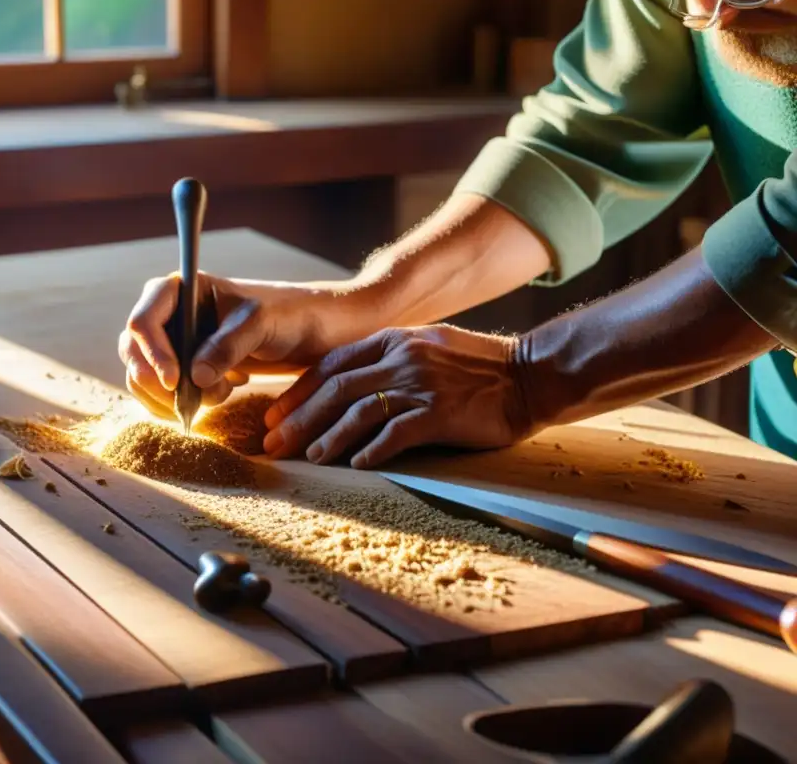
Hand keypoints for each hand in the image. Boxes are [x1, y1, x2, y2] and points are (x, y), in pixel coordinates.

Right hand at [118, 272, 369, 418]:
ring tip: (219, 393)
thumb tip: (194, 377)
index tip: (176, 381)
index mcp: (180, 289)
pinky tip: (218, 397)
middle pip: (133, 352)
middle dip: (158, 382)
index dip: (152, 354)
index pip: (142, 321)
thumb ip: (228, 346)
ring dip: (171, 396)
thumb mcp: (260, 325)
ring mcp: (175, 342)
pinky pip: (162, 391)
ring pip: (144, 376)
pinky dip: (180, 404)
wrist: (313, 331)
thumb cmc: (289, 315)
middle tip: (193, 401)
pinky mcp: (186, 367)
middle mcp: (170, 314)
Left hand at [261, 325, 532, 467]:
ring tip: (309, 457)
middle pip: (335, 389)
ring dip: (328, 437)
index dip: (298, 391)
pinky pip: (395, 434)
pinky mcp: (441, 412)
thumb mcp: (427, 348)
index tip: (275, 413)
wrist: (529, 376)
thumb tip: (347, 388)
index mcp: (393, 340)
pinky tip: (355, 465)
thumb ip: (389, 360)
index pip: (331, 365)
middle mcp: (402, 358)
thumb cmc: (477, 368)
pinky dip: (371, 451)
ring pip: (358, 412)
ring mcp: (421, 384)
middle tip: (274, 442)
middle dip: (298, 417)